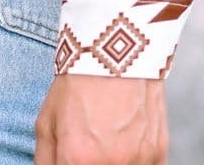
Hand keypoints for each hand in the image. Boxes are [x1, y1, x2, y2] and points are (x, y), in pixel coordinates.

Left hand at [34, 73, 167, 164]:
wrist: (115, 50)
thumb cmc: (77, 84)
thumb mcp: (46, 121)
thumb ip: (46, 161)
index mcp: (77, 158)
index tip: (71, 157)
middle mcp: (110, 164)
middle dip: (89, 162)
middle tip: (90, 146)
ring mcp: (138, 160)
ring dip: (113, 161)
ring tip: (107, 138)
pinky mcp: (158, 152)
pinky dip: (133, 160)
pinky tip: (125, 139)